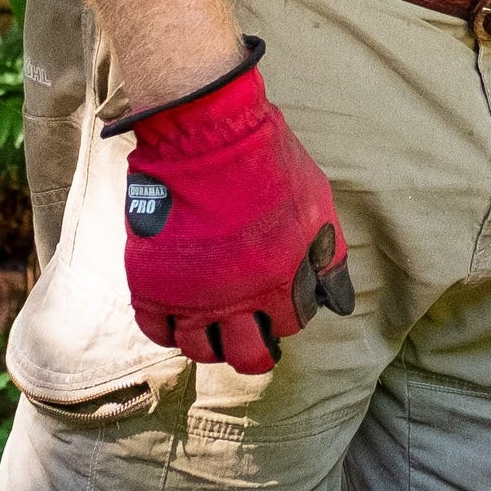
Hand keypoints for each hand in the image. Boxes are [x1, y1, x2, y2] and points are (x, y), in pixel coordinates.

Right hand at [103, 37, 353, 372]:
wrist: (205, 133)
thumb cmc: (268, 161)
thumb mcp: (317, 205)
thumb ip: (329, 259)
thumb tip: (339, 302)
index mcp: (281, 282)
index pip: (289, 325)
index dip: (287, 315)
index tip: (279, 302)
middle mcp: (235, 300)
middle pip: (247, 357)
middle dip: (255, 349)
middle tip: (251, 334)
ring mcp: (190, 296)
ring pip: (201, 351)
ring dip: (212, 343)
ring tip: (215, 324)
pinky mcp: (151, 284)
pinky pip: (157, 332)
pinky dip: (169, 329)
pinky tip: (181, 313)